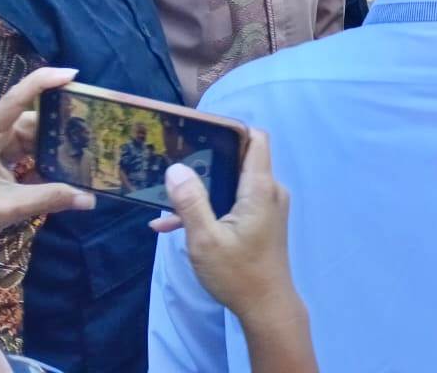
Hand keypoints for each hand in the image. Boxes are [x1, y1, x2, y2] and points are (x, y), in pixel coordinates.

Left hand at [0, 66, 93, 272]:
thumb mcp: (9, 207)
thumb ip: (50, 199)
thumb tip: (90, 199)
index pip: (17, 98)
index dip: (45, 81)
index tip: (73, 74)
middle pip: (34, 118)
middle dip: (63, 124)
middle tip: (97, 130)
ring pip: (35, 132)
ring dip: (56, 142)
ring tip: (88, 149)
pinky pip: (29, 144)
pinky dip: (45, 153)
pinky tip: (66, 163)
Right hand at [151, 129, 299, 322]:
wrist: (266, 307)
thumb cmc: (237, 273)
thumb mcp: (205, 239)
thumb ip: (191, 202)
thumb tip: (176, 168)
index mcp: (260, 188)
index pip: (256, 139)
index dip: (231, 129)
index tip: (201, 131)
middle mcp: (269, 191)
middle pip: (240, 159)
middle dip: (207, 160)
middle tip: (175, 162)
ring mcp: (267, 207)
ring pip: (232, 185)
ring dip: (202, 192)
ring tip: (167, 201)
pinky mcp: (262, 222)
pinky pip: (235, 204)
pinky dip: (210, 209)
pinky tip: (174, 226)